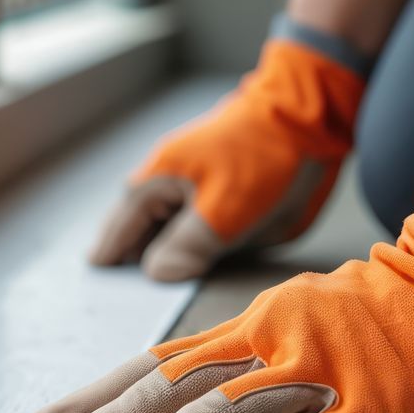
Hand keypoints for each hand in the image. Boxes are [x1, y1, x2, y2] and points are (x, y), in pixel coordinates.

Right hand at [90, 27, 365, 281]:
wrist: (307, 114)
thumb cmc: (263, 159)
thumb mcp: (224, 213)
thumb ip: (187, 247)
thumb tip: (156, 274)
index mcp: (153, 184)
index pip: (117, 236)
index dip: (113, 265)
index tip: (106, 294)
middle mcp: (163, 182)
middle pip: (134, 232)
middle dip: (131, 261)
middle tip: (127, 297)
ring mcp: (188, 182)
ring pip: (161, 228)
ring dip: (159, 253)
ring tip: (156, 283)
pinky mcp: (215, 186)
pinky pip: (188, 220)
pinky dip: (185, 240)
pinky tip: (196, 260)